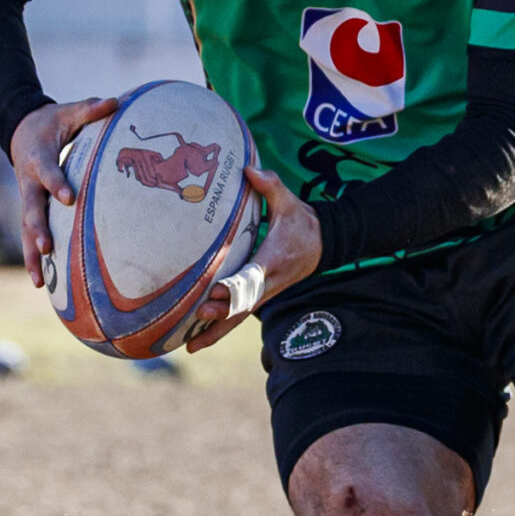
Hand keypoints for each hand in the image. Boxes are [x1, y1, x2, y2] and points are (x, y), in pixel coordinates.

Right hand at [10, 95, 118, 288]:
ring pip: (26, 230)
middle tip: (46, 247)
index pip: (48, 172)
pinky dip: (33, 259)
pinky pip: (29, 236)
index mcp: (39, 158)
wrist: (20, 130)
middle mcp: (29, 183)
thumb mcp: (68, 111)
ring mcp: (27, 199)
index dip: (56, 184)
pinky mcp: (29, 210)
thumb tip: (115, 101)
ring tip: (37, 279)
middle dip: (38, 228)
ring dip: (31, 254)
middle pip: (30, 208)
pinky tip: (40, 283)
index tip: (68, 197)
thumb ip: (90, 109)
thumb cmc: (52, 122)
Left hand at [183, 167, 320, 352]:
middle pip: (243, 306)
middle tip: (196, 318)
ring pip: (239, 318)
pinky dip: (219, 330)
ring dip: (216, 332)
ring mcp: (264, 293)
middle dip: (221, 315)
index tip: (215, 292)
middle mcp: (268, 282)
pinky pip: (238, 317)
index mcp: (272, 260)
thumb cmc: (303, 222)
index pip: (252, 278)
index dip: (234, 287)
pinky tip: (196, 339)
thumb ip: (271, 185)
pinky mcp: (259, 297)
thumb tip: (249, 169)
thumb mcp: (290, 202)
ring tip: (190, 346)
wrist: (324, 244)